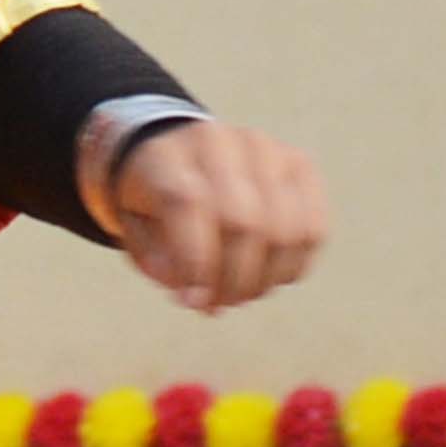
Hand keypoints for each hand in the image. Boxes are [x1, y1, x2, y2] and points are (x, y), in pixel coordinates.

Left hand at [107, 122, 325, 314]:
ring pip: (285, 230)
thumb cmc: (154, 201)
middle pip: (244, 221)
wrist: (181, 151)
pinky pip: (313, 229)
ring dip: (264, 280)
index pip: (189, 202)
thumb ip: (155, 260)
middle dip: (233, 280)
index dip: (197, 261)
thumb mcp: (133, 228)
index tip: (194, 302)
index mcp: (167, 152)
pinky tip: (268, 277)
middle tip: (216, 305)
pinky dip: (293, 267)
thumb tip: (196, 291)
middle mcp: (220, 141)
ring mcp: (266, 149)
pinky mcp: (299, 164)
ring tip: (240, 295)